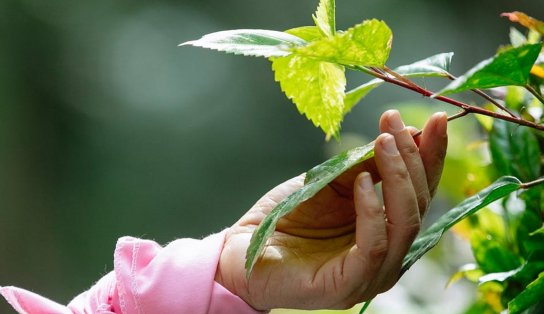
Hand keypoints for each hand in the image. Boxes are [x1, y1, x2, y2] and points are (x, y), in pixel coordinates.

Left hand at [215, 110, 447, 310]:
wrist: (243, 250)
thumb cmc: (287, 217)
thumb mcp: (332, 183)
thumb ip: (366, 166)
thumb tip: (403, 135)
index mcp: (386, 229)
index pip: (420, 192)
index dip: (431, 156)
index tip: (437, 119)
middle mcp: (387, 254)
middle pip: (418, 205)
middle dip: (413, 159)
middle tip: (395, 124)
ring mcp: (371, 273)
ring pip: (404, 224)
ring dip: (398, 177)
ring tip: (383, 142)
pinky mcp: (348, 285)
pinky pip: (374, 245)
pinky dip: (372, 210)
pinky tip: (364, 182)